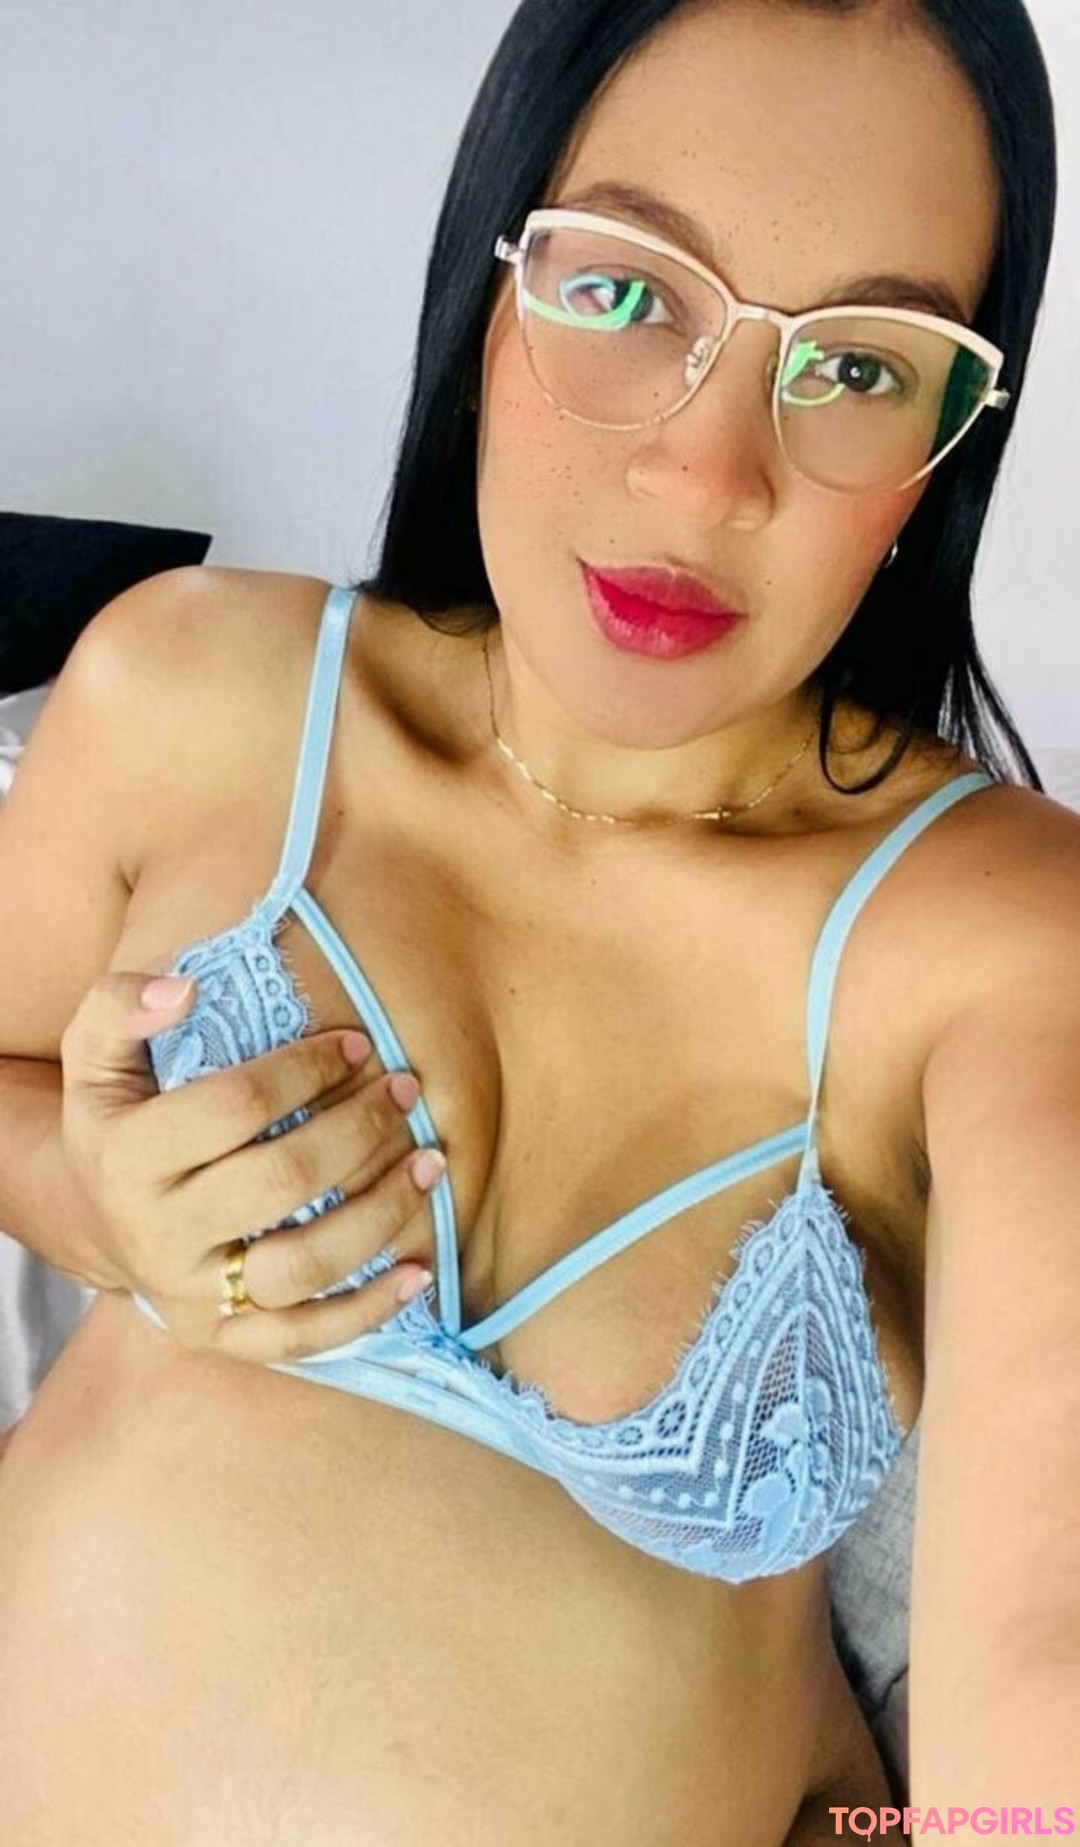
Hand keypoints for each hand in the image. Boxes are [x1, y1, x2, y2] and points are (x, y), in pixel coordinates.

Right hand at [59, 971, 443, 1358]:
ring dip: (381, 1211)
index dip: (307, 1069)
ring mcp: (191, 1297)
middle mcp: (156, 1235)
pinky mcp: (223, 1340)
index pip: (236, 1106)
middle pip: (283, 1182)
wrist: (91, 1216)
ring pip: (305, 1265)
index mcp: (124, 1159)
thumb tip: (183, 990)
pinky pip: (305, 1338)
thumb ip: (120, 1006)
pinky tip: (419, 1271)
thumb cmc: (119, 1118)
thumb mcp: (94, 1054)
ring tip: (429, 1161)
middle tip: (403, 1090)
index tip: (357, 1044)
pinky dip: (370, 1310)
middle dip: (358, 1128)